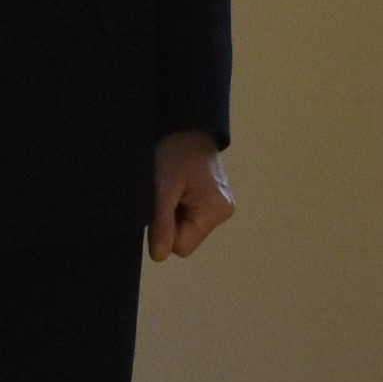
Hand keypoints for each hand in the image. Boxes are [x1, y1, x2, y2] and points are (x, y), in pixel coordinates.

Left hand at [150, 131, 232, 260]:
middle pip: (185, 238)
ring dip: (173, 212)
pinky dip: (178, 205)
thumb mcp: (163, 187)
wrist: (185, 124)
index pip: (182, 246)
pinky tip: (178, 186)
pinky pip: (189, 216)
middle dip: (170, 220)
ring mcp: (220, 206)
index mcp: (216, 210)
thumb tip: (158, 257)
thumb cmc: (175, 151)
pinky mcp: (213, 200)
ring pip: (185, 227)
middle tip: (166, 191)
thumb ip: (161, 222)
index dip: (165, 229)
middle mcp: (224, 212)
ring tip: (172, 186)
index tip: (162, 202)